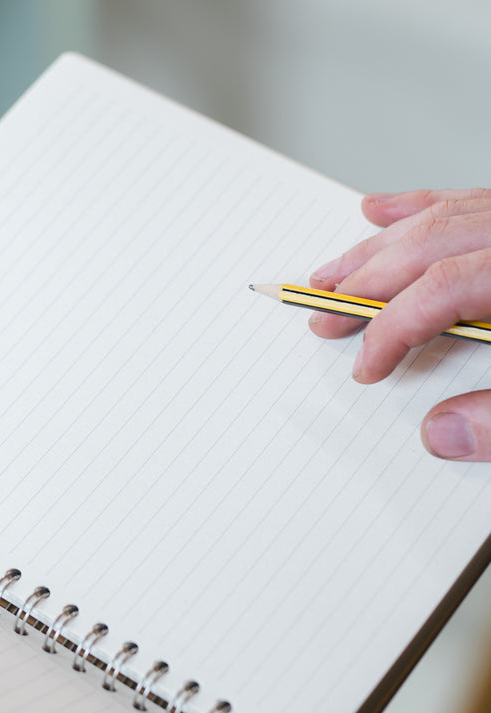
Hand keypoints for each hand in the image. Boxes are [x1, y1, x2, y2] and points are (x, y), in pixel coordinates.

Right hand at [308, 188, 490, 459]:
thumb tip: (441, 434)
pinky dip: (419, 204)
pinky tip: (380, 211)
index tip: (369, 368)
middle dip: (364, 286)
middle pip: (429, 246)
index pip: (442, 289)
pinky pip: (469, 198)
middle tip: (325, 317)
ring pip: (440, 218)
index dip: (391, 329)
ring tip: (331, 274)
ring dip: (377, 247)